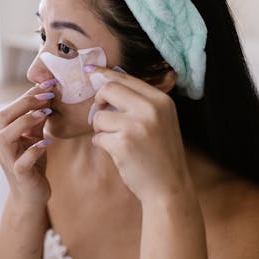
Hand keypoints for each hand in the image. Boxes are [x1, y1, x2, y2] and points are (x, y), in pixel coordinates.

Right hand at [0, 79, 56, 205]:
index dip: (27, 94)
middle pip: (3, 117)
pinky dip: (33, 150)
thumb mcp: (35, 138)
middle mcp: (0, 145)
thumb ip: (37, 120)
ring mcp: (7, 160)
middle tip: (47, 94)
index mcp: (3, 133)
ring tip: (45, 113)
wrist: (31, 196)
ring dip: (24, 121)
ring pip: (6, 136)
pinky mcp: (18, 174)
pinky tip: (46, 143)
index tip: (47, 83)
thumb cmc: (32, 164)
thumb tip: (47, 94)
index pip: (10, 108)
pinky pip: (22, 161)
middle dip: (24, 103)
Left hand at [87, 66, 192, 203]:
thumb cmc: (159, 154)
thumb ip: (140, 102)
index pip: (126, 78)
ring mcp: (137, 125)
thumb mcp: (160, 121)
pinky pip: (97, 137)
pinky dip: (102, 145)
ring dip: (101, 130)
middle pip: (109, 90)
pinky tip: (118, 153)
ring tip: (117, 141)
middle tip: (103, 117)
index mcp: (161, 100)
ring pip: (99, 116)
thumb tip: (107, 81)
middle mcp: (151, 109)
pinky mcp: (123, 143)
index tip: (89, 71)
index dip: (104, 74)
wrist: (169, 187)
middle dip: (99, 103)